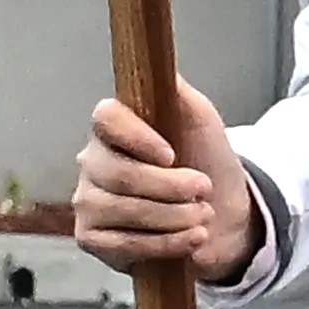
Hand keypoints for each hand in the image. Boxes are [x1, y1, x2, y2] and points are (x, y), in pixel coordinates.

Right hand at [73, 77, 257, 284]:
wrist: (220, 213)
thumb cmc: (205, 160)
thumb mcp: (198, 118)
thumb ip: (174, 90)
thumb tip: (154, 63)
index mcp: (113, 127)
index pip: (105, 119)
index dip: (137, 137)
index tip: (172, 154)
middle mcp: (92, 162)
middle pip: (119, 174)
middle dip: (170, 187)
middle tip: (203, 189)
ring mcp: (88, 202)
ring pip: (122, 211)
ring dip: (173, 217)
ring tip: (203, 215)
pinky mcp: (92, 239)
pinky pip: (122, 246)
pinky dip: (164, 244)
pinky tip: (192, 239)